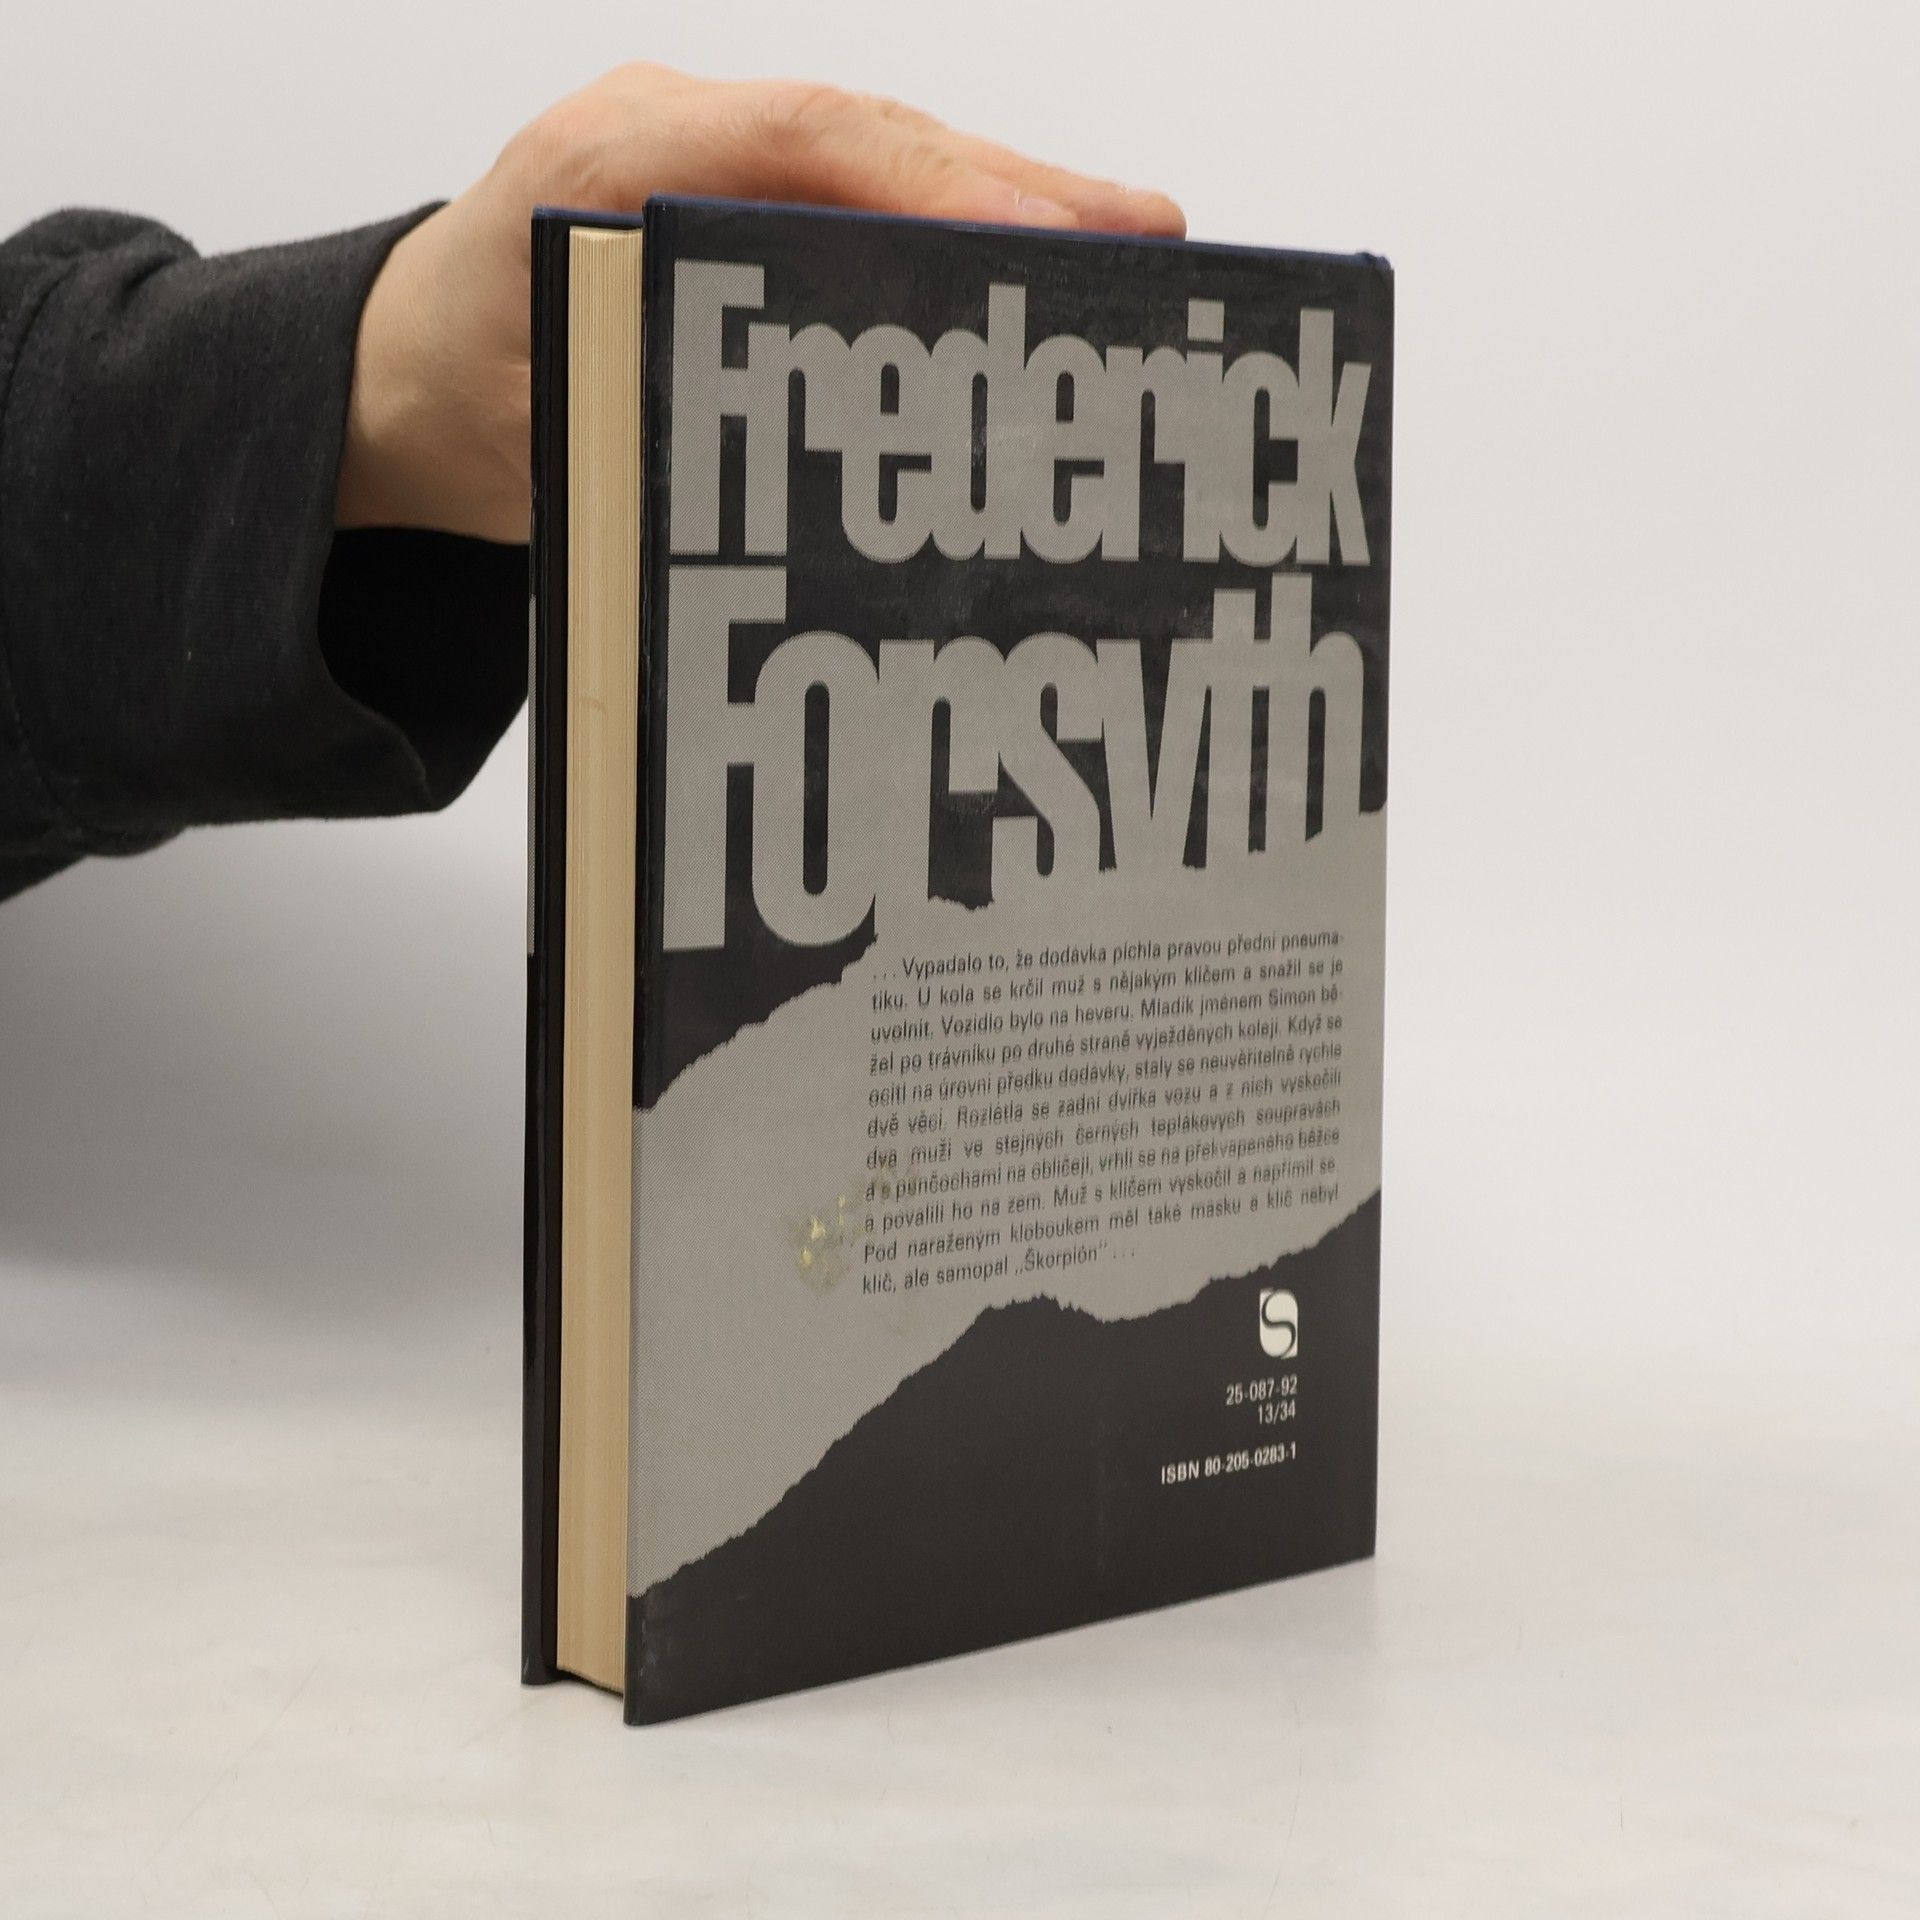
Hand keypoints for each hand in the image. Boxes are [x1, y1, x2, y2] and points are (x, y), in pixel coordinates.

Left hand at [336, 64, 1185, 542]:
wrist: (395, 373)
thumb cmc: (456, 394)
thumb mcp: (537, 433)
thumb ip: (655, 411)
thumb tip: (805, 437)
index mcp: (607, 158)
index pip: (800, 138)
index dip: (930, 180)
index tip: (1035, 230)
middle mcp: (669, 130)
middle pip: (869, 136)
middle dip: (1014, 183)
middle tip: (1142, 230)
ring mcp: (706, 154)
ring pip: (880, 159)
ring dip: (1004, 199)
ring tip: (1126, 240)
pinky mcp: (735, 199)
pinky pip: (858, 197)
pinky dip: (948, 226)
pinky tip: (1030, 260)